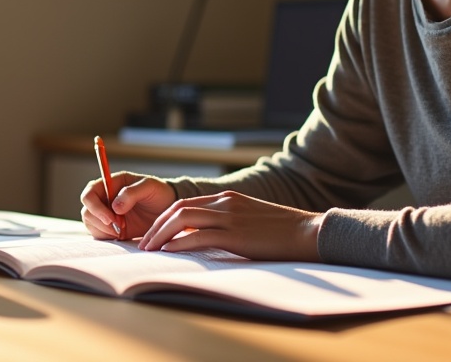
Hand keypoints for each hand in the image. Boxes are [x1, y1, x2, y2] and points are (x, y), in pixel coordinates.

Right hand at [80, 173, 176, 239]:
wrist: (167, 209)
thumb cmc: (159, 193)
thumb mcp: (149, 187)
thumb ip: (131, 193)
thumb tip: (114, 207)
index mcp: (110, 183)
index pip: (90, 193)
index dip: (95, 206)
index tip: (111, 217)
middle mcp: (104, 198)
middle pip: (87, 210)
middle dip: (101, 221)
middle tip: (121, 226)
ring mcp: (106, 213)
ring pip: (91, 223)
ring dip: (104, 230)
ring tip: (123, 230)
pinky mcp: (110, 227)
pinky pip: (98, 234)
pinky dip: (107, 236)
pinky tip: (121, 235)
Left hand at [137, 190, 323, 260]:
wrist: (308, 232)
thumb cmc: (282, 232)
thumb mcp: (250, 220)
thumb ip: (228, 223)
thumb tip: (206, 239)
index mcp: (227, 198)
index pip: (185, 204)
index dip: (164, 219)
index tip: (153, 234)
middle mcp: (225, 203)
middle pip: (178, 209)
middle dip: (156, 227)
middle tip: (143, 244)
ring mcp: (230, 217)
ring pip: (183, 220)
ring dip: (161, 235)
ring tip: (149, 250)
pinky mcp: (236, 234)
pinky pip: (199, 236)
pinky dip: (179, 244)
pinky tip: (168, 252)